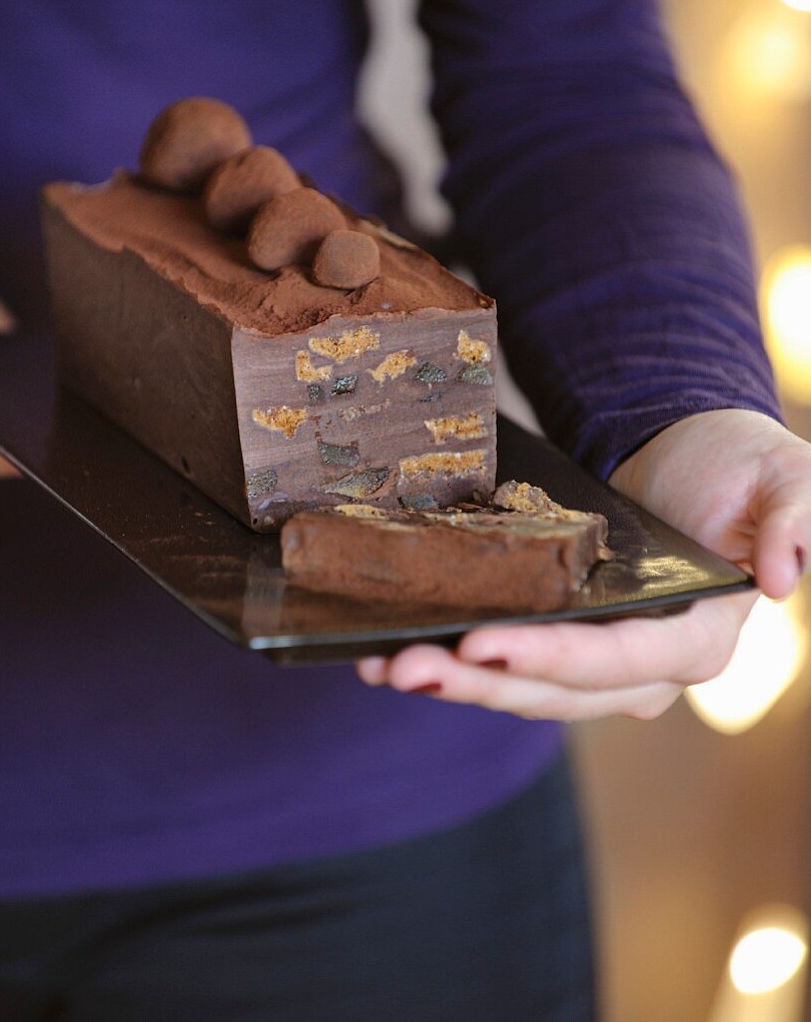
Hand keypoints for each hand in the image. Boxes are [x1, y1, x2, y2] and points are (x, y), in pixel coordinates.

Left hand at [357, 410, 810, 720]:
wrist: (691, 459)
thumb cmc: (739, 467)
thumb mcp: (788, 476)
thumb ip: (798, 520)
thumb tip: (778, 580)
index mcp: (698, 637)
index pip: (621, 660)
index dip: (554, 659)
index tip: (482, 644)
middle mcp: (643, 666)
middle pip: (554, 691)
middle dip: (479, 684)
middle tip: (404, 664)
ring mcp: (597, 661)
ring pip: (520, 689)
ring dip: (451, 682)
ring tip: (381, 663)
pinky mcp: (560, 642)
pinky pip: (504, 664)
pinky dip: (453, 660)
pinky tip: (393, 649)